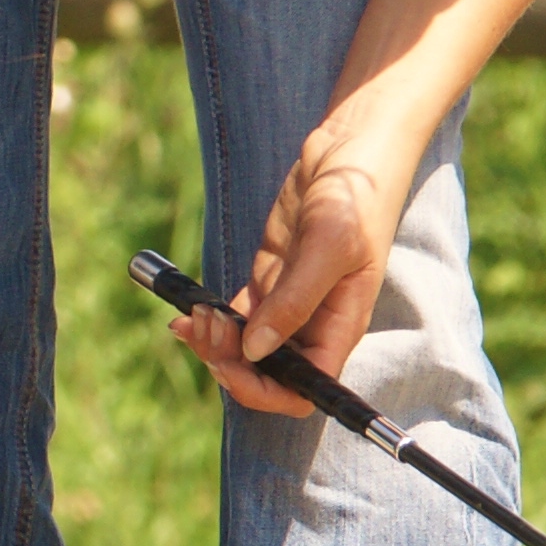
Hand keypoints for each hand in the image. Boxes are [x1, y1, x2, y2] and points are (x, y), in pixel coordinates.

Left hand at [166, 120, 425, 417]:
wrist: (348, 153)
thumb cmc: (356, 199)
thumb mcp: (328, 247)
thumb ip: (295, 302)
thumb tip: (257, 351)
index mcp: (339, 328)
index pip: (306, 389)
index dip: (267, 392)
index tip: (233, 368)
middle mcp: (314, 324)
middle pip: (269, 374)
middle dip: (230, 363)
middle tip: (203, 330)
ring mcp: (288, 303)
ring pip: (246, 347)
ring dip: (214, 342)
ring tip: (191, 317)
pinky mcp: (269, 279)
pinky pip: (237, 316)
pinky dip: (212, 319)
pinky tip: (190, 310)